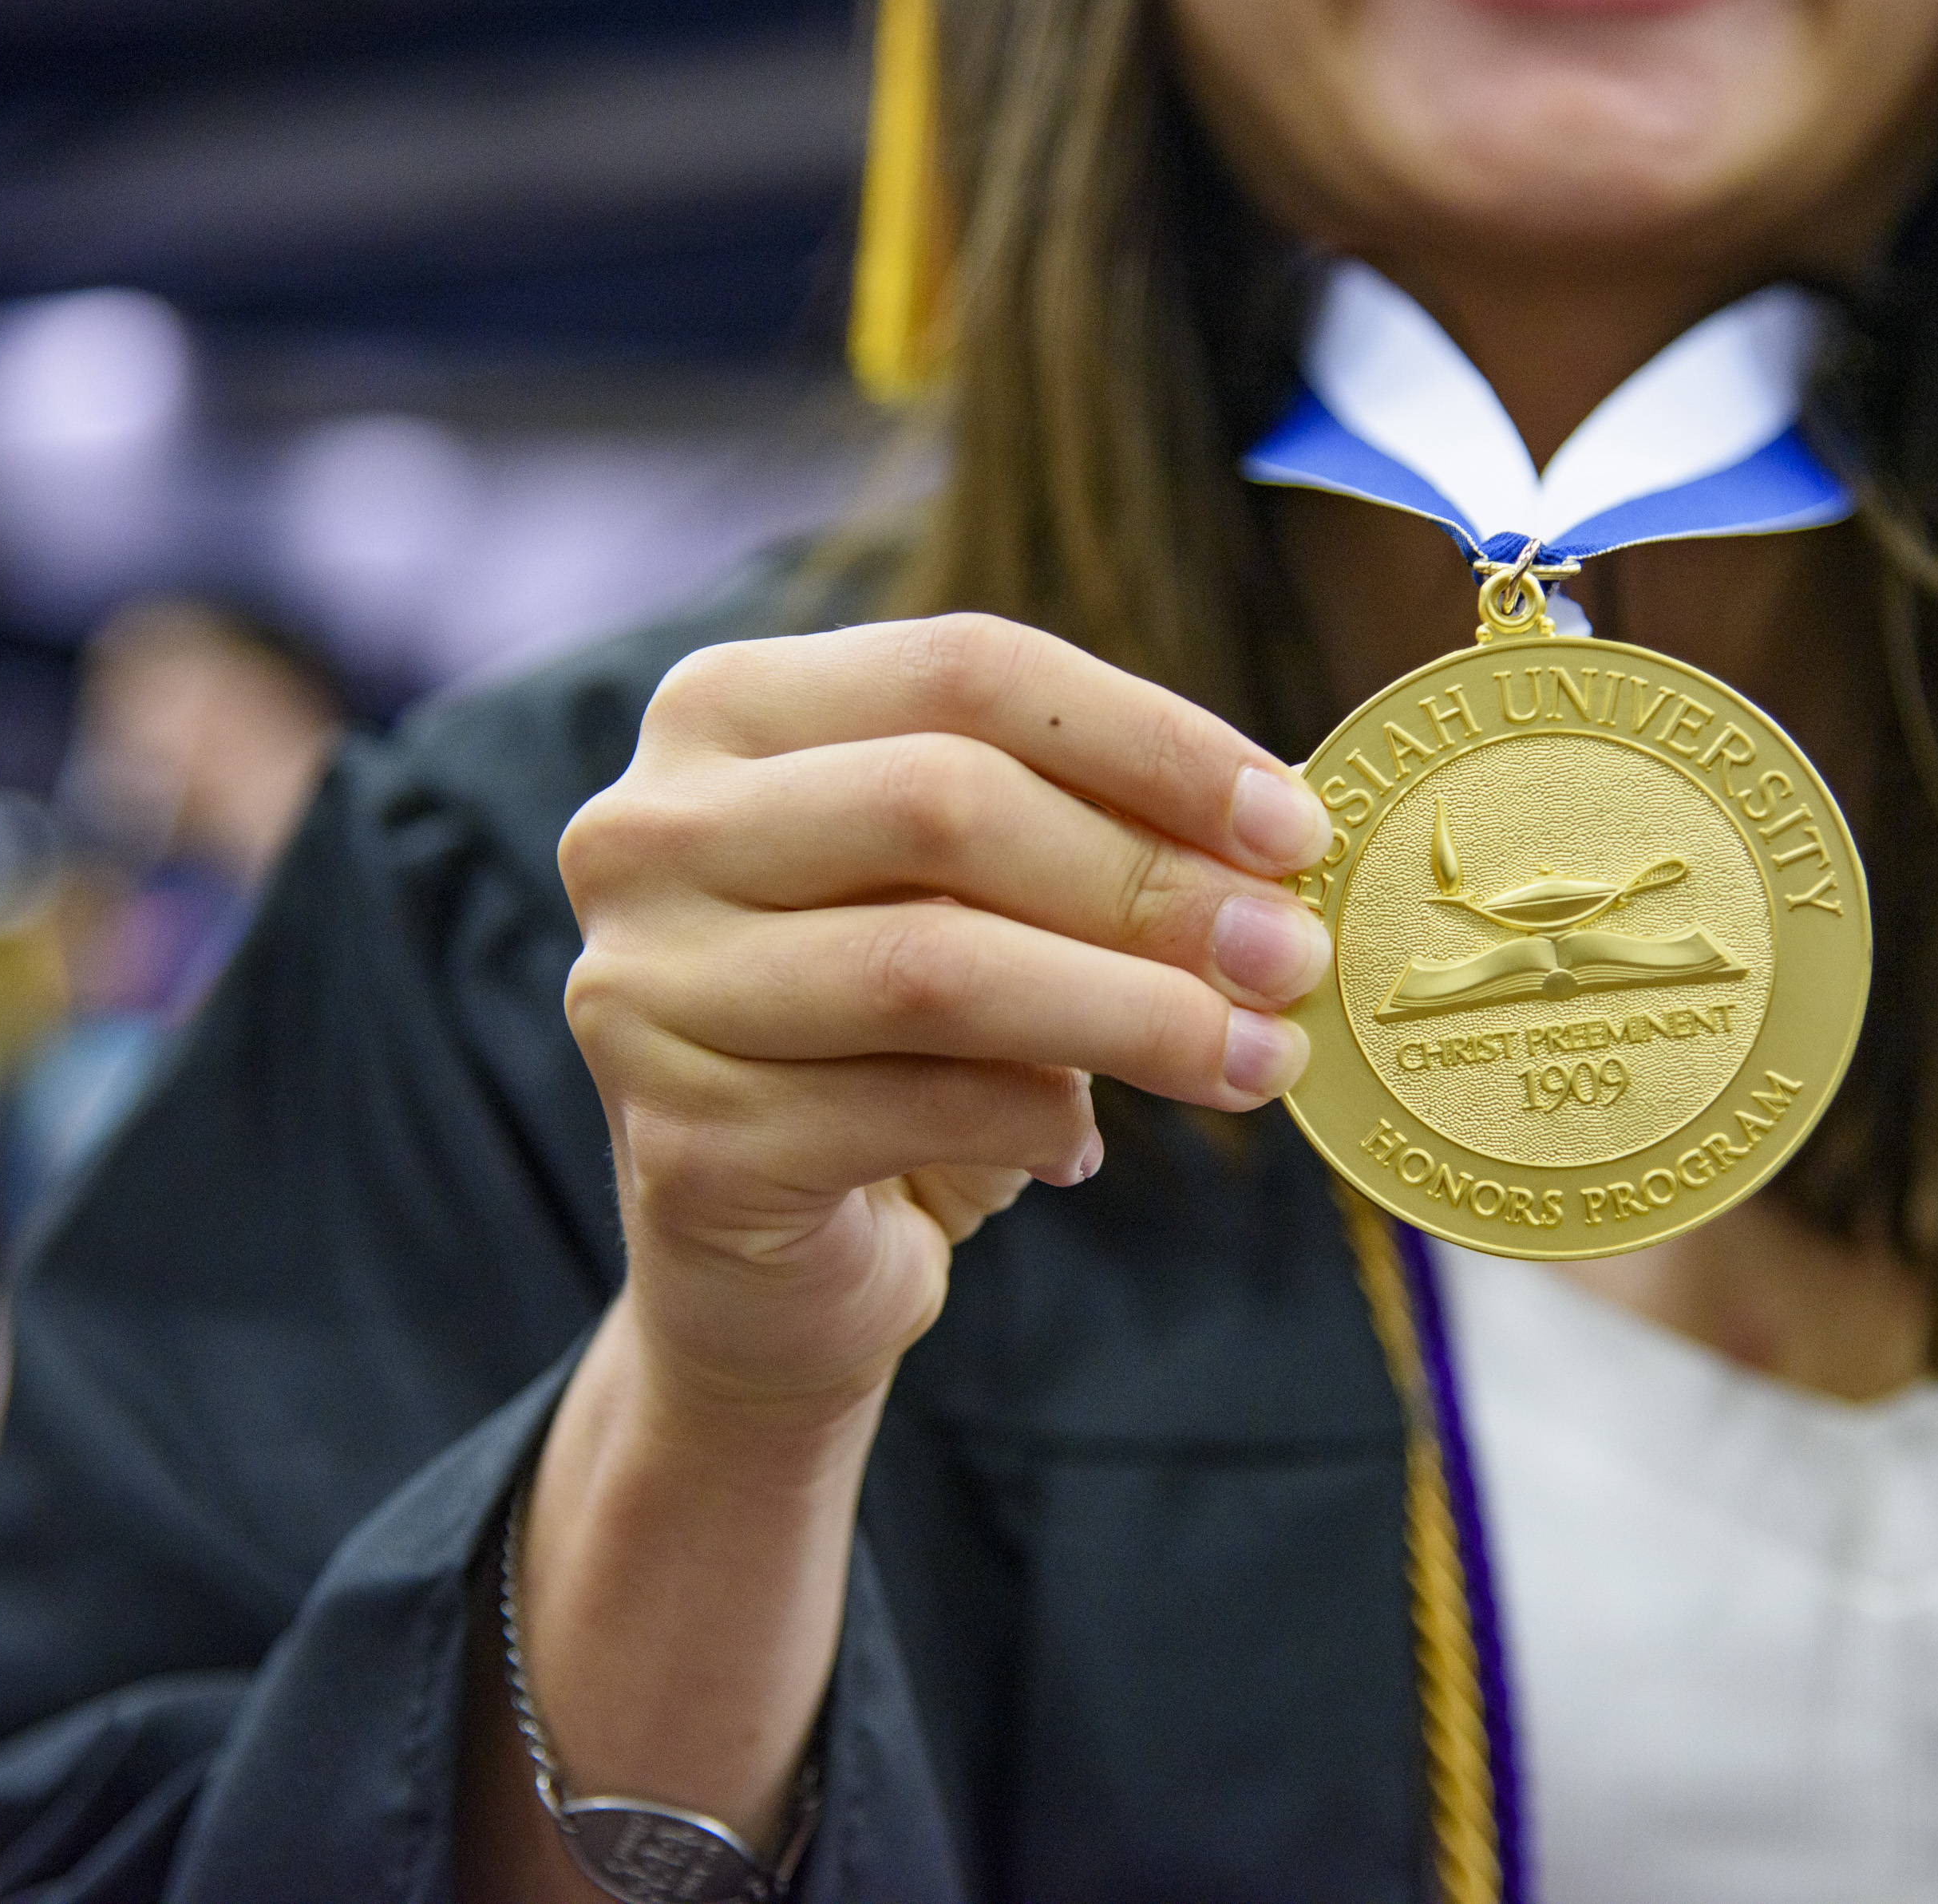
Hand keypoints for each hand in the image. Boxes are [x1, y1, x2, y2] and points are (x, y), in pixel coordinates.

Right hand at [556, 612, 1335, 1419]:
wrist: (764, 1268)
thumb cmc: (887, 1044)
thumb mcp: (977, 903)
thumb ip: (1080, 838)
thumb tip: (1274, 844)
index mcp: (727, 712)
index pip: (965, 668)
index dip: (1149, 740)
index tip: (1293, 826)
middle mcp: (649, 829)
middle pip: (944, 800)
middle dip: (1150, 882)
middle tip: (1289, 955)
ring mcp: (645, 985)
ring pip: (936, 966)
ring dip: (1134, 1012)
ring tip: (1255, 1058)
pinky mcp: (682, 1143)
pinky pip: (913, 1109)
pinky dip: (1036, 1122)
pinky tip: (1079, 1147)